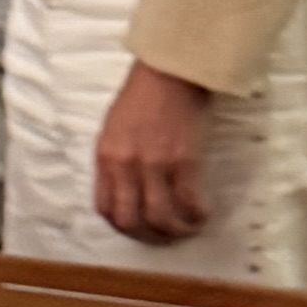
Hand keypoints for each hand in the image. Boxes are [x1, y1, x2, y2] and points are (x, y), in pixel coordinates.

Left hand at [94, 60, 213, 244]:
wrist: (171, 69)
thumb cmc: (143, 92)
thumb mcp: (113, 126)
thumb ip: (114, 158)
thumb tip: (123, 188)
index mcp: (106, 155)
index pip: (104, 207)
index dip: (121, 226)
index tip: (137, 228)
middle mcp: (126, 165)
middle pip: (130, 220)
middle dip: (147, 237)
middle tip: (163, 236)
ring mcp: (154, 164)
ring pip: (160, 217)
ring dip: (174, 231)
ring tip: (186, 229)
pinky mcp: (184, 160)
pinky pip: (188, 202)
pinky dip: (196, 215)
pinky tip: (202, 215)